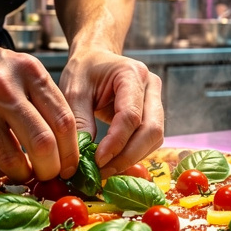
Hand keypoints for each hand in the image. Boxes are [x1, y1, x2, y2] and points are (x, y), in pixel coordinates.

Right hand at [0, 37, 78, 182]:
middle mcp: (3, 87)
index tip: (71, 166)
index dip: (71, 151)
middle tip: (50, 176)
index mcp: (28, 71)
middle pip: (43, 143)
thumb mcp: (15, 68)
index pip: (63, 120)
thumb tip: (66, 142)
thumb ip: (40, 97)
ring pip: (12, 159)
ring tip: (24, 173)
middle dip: (51, 169)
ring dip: (23, 174)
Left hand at [58, 48, 163, 177]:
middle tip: (103, 172)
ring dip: (132, 158)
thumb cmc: (84, 71)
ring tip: (106, 170)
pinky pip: (150, 140)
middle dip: (128, 156)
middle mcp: (151, 86)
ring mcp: (156, 99)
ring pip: (154, 138)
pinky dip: (134, 154)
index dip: (116, 142)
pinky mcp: (154, 113)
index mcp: (131, 74)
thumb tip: (83, 159)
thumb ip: (79, 121)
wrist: (95, 58)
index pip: (131, 115)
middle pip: (151, 129)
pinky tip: (114, 161)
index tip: (97, 161)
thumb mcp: (73, 91)